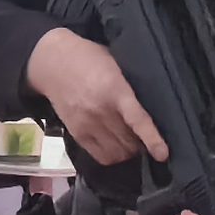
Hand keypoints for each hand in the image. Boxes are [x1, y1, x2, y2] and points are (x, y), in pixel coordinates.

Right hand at [25, 25, 165, 166]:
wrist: (52, 64)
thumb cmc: (89, 58)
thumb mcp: (115, 63)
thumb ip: (130, 86)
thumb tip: (152, 106)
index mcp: (114, 89)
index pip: (137, 120)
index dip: (152, 139)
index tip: (162, 154)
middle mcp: (100, 111)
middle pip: (129, 142)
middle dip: (141, 144)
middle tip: (145, 137)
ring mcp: (86, 125)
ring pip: (117, 153)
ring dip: (128, 151)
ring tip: (130, 141)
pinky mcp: (77, 134)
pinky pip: (101, 156)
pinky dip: (113, 155)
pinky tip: (116, 144)